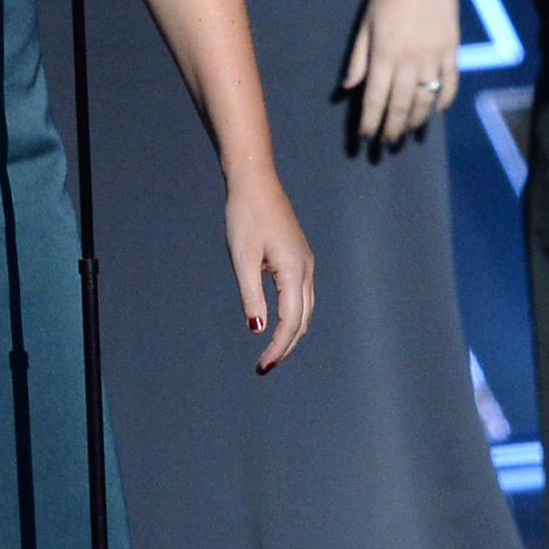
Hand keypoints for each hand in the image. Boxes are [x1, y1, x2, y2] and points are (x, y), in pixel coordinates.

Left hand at [225, 172, 312, 374]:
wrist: (256, 182)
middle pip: (303, 320)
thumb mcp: (242, 258)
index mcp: (294, 272)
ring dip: (291, 333)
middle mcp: (306, 270)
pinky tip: (278, 321)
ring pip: (305, 309)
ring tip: (272, 352)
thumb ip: (251, 295)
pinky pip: (302, 295)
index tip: (262, 366)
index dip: (278, 348)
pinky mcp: (299, 257)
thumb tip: (257, 329)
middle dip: (286, 346)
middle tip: (265, 366)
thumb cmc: (245, 217)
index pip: (291, 322)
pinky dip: (293, 315)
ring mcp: (306, 263)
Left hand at [342, 0, 458, 146]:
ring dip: (417, 120)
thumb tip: (347, 88)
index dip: (369, 121)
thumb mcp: (365, 23)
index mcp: (383, 53)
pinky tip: (436, 110)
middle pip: (400, 104)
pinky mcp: (453, 49)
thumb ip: (358, 58)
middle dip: (392, 128)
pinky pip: (450, 82)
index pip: (374, 98)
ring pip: (426, 99)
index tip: (365, 137)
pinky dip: (444, 99)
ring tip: (409, 133)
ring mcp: (434, 55)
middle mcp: (409, 59)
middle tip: (387, 144)